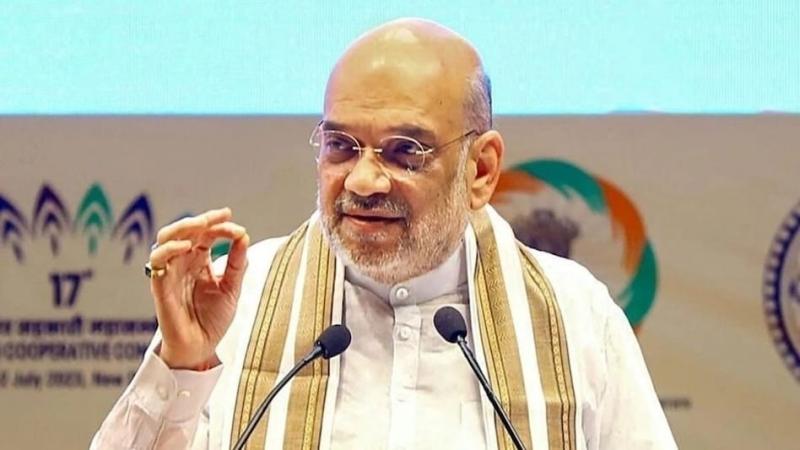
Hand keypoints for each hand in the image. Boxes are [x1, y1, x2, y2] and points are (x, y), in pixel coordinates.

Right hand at [147, 207, 249, 369]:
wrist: (202, 347)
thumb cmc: (213, 319)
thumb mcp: (232, 288)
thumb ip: (237, 263)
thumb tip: (243, 236)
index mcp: (200, 260)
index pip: (205, 233)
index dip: (217, 223)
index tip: (233, 221)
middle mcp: (183, 263)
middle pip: (184, 230)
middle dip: (200, 219)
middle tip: (218, 217)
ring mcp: (170, 272)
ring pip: (165, 239)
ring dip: (183, 227)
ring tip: (202, 225)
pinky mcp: (160, 286)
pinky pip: (157, 262)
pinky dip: (169, 250)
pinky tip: (187, 247)